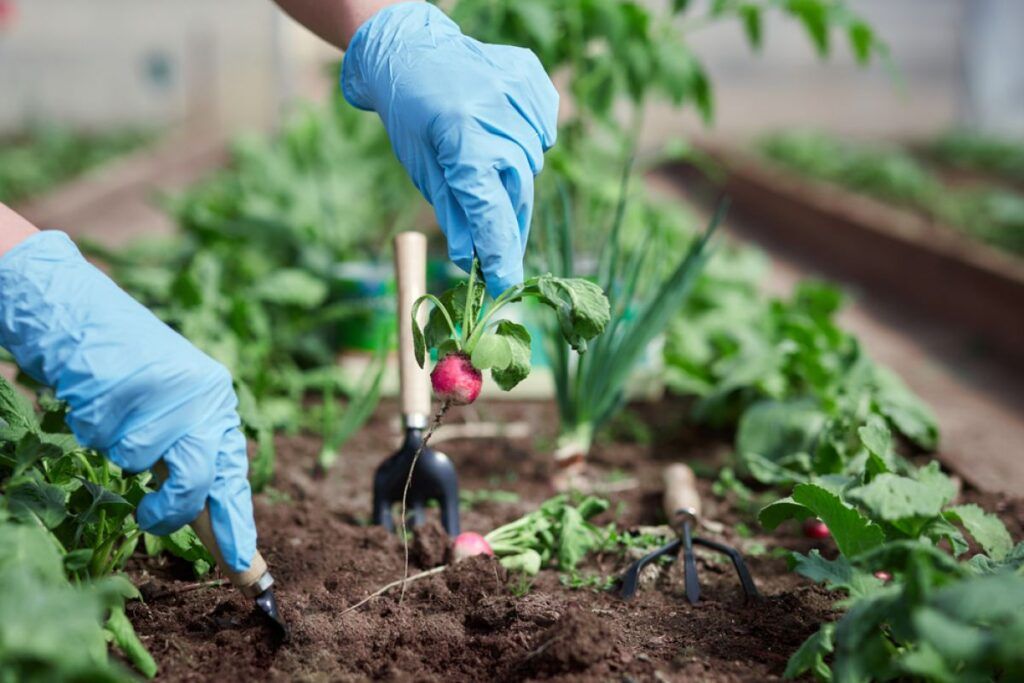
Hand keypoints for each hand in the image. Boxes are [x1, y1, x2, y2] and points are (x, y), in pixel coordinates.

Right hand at [0, 232, 255, 570]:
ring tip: (114, 413)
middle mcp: (204, 394)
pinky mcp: (128, 379)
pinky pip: (104, 434)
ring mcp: (167, 387)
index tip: (247, 571)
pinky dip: (93, 424)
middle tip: (150, 518)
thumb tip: (211, 521)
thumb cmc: (128, 372)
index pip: (232, 475)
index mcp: (218, 404)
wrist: (82, 313)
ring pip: (138, 457)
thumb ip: (192, 458)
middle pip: (197, 477)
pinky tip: (96, 395)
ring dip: (117, 447)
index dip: (237, 525)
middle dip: (169, 507)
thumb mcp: (173, 412)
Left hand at [342, 2, 558, 297]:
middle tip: (499, 248)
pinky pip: (543, 128)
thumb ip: (453, 213)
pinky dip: (527, 139)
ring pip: (532, 162)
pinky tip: (501, 129)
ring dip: (514, 177)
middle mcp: (497, 115)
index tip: (506, 283)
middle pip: (518, 192)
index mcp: (463, 140)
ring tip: (488, 162)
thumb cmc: (409, 114)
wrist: (409, 49)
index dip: (500, 253)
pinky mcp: (530, 77)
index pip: (491, 211)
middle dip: (508, 223)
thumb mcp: (422, 167)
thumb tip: (472, 260)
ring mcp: (518, 92)